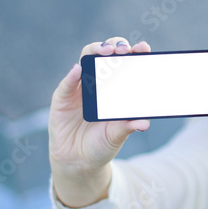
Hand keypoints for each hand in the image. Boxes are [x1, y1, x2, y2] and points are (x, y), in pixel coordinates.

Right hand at [48, 38, 150, 201]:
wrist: (79, 161)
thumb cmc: (102, 143)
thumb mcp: (118, 135)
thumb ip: (129, 126)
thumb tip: (145, 123)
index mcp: (116, 87)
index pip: (126, 63)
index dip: (135, 53)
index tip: (144, 49)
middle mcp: (98, 82)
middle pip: (106, 54)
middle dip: (116, 46)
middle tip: (123, 50)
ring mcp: (79, 86)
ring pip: (86, 58)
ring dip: (95, 51)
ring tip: (106, 52)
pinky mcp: (62, 96)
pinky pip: (67, 83)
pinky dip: (72, 75)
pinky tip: (79, 70)